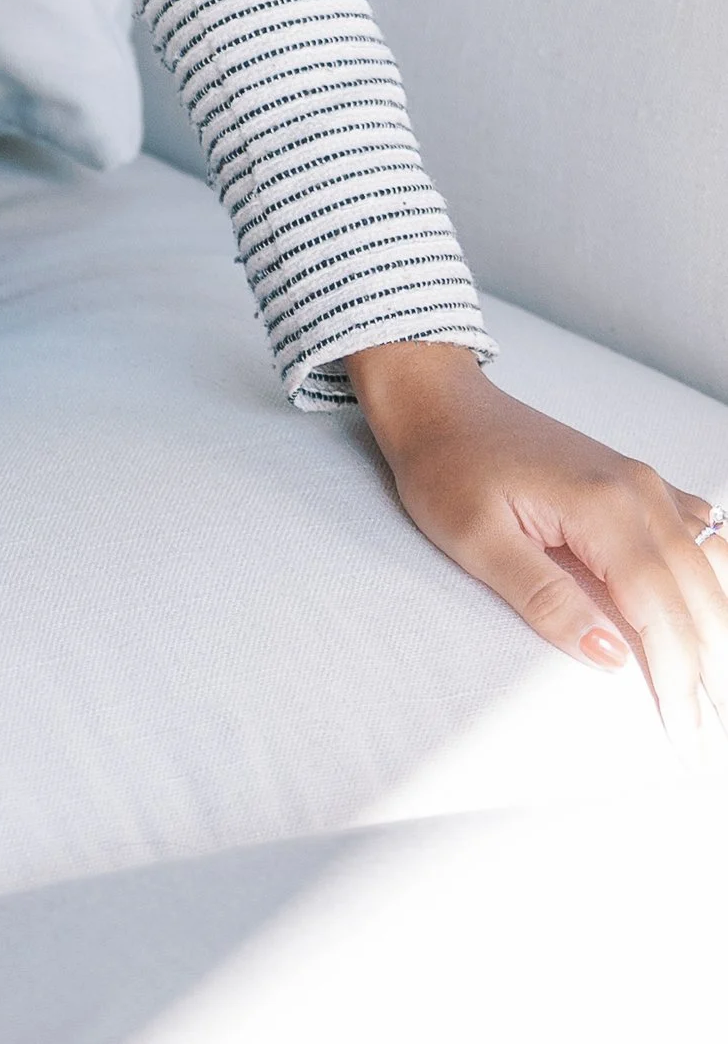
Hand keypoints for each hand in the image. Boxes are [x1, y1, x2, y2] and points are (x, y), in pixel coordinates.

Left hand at [349, 340, 727, 744]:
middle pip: (698, 596)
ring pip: (707, 567)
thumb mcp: (477, 541)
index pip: (661, 612)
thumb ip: (545, 599)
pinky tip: (707, 615)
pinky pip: (697, 536)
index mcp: (603, 508)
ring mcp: (644, 483)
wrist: (439, 402)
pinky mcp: (638, 484)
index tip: (686, 736)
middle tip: (703, 736)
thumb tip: (610, 656)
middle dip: (707, 670)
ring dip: (713, 630)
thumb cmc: (447, 464)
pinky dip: (710, 583)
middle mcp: (639, 491)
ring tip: (709, 691)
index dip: (679, 680)